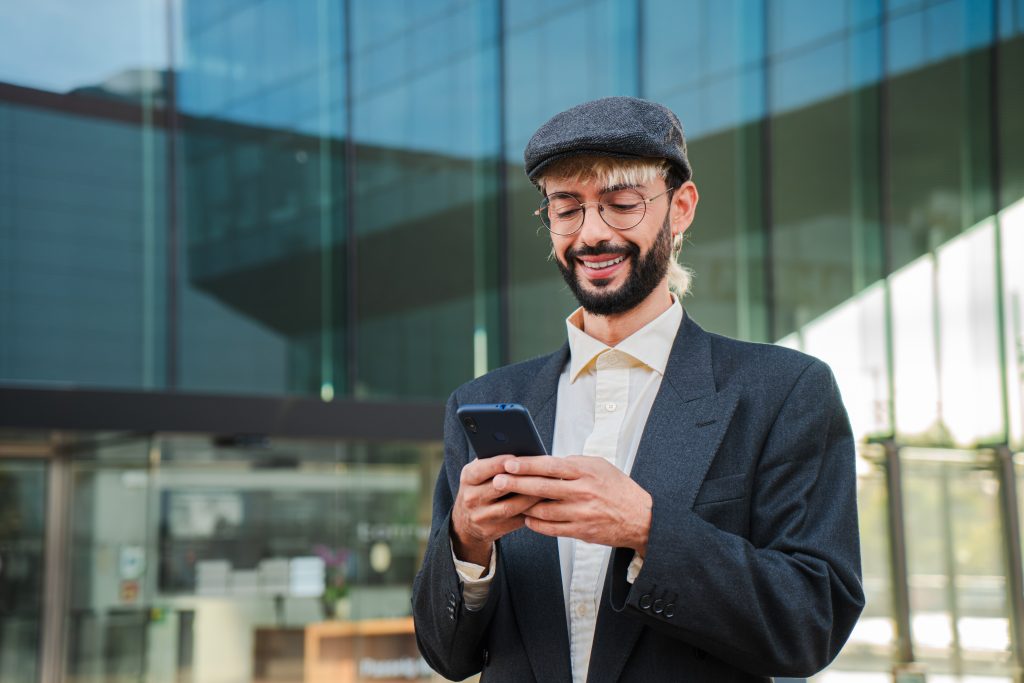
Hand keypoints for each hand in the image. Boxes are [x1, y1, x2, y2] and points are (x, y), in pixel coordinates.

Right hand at [451, 455, 543, 565]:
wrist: (466, 522)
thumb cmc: (480, 487)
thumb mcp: (479, 473)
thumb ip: (494, 462)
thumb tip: (522, 451)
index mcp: (467, 478)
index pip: (483, 469)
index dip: (501, 463)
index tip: (519, 458)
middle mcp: (470, 497)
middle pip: (500, 487)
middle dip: (523, 479)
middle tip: (543, 473)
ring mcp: (480, 516)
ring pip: (510, 506)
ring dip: (531, 497)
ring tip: (548, 488)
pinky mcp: (491, 531)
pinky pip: (515, 521)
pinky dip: (531, 512)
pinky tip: (543, 504)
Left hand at [493, 455, 652, 553]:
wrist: (641, 518)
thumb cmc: (618, 489)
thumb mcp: (600, 466)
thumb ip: (574, 463)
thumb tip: (547, 461)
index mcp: (585, 472)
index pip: (550, 466)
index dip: (527, 464)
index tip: (509, 463)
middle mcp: (582, 492)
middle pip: (541, 488)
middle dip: (516, 484)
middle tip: (497, 481)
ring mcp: (581, 513)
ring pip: (543, 510)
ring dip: (523, 505)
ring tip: (507, 500)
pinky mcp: (581, 531)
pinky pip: (552, 528)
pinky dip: (536, 524)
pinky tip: (527, 518)